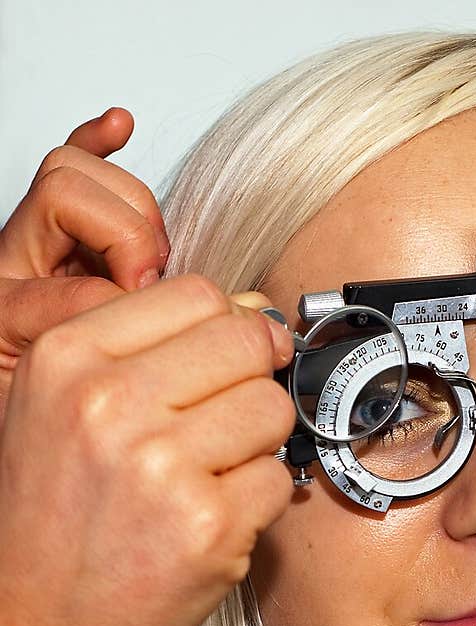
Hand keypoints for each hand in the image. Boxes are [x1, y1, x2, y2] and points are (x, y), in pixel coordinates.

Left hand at [0, 108, 169, 424]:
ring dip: (130, 208)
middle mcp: (11, 265)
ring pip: (75, 172)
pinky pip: (70, 164)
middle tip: (147, 286)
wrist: (10, 426)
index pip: (87, 284)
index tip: (167, 339)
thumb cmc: (33, 423)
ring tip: (148, 259)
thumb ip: (118, 368)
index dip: (137, 303)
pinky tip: (118, 128)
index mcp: (5, 314)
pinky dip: (98, 141)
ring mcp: (28, 243)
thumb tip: (231, 322)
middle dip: (129, 235)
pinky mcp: (48, 233)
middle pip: (71, 194)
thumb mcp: (61, 410)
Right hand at [0, 273, 295, 625]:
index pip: (195, 294)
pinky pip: (279, 480)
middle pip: (244, 343)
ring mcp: (162, 466)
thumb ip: (144, 349)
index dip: (228, 326)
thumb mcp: (59, 410)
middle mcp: (108, 404)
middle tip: (219, 429)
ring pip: (272, 409)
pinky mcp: (210, 526)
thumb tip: (252, 310)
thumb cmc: (57, 523)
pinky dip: (258, 505)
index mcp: (66, 359)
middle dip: (249, 381)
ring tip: (206, 480)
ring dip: (256, 446)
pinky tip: (210, 524)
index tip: (231, 358)